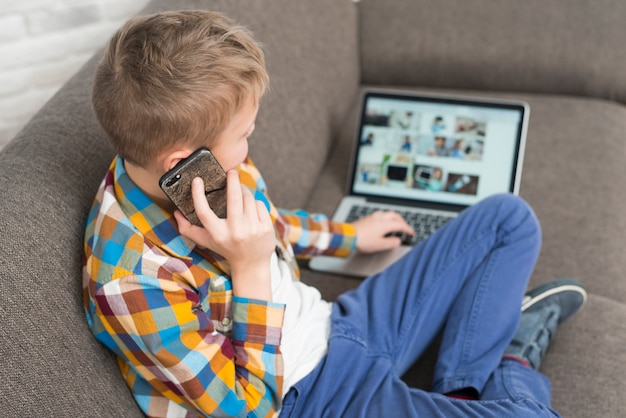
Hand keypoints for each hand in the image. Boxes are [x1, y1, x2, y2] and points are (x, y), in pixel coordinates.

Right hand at [175, 170, 274, 299]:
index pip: (204, 212)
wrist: (251, 265)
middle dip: (232, 180)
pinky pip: (259, 204)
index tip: (197, 180)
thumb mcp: (206, 241)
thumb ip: (188, 229)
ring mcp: (252, 229)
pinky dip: (254, 203)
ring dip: (244, 191)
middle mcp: (235, 232)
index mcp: (218, 235)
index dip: (198, 195)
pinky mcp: (265, 228)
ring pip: (248, 198)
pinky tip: (251, 209)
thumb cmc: (226, 248)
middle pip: (233, 198)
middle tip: (231, 172)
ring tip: (240, 192)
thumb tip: (176, 212)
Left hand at [351, 211, 413, 252]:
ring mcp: (372, 217)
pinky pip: (380, 215)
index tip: (411, 233)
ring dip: (393, 218)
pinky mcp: (366, 218)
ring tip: (395, 223)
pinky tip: (383, 223)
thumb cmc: (363, 241)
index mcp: (385, 224)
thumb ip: (391, 243)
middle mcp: (380, 218)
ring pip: (387, 213)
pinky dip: (386, 218)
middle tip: (405, 227)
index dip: (407, 229)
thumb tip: (397, 240)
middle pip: (395, 215)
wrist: (348, 236)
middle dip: (402, 221)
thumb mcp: (380, 245)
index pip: (400, 225)